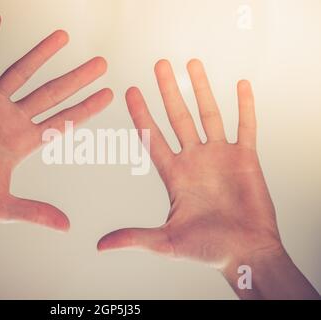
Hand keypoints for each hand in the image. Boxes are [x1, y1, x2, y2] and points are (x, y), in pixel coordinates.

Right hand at [0, 13, 112, 233]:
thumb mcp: (3, 206)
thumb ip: (36, 211)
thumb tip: (67, 227)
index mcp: (23, 141)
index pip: (63, 120)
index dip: (86, 108)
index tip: (108, 95)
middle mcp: (11, 118)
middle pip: (52, 92)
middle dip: (77, 78)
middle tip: (101, 64)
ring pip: (21, 72)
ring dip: (41, 54)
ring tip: (63, 37)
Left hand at [97, 59, 319, 298]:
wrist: (246, 254)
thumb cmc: (208, 250)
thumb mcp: (166, 242)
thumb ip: (134, 237)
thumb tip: (99, 245)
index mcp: (175, 175)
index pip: (153, 137)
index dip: (141, 113)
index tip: (129, 91)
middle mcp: (195, 160)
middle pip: (178, 117)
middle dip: (168, 91)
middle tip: (159, 65)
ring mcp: (220, 157)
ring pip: (209, 114)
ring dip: (201, 89)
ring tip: (192, 64)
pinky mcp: (246, 159)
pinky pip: (245, 126)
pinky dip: (244, 106)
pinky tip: (240, 85)